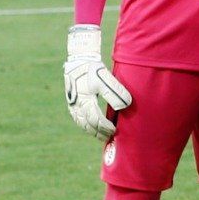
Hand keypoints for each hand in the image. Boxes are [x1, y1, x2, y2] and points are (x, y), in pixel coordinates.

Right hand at [63, 25, 132, 140]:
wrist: (78, 62)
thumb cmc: (93, 70)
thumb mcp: (106, 79)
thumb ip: (115, 93)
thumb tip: (126, 106)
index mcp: (85, 100)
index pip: (95, 120)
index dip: (105, 127)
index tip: (115, 131)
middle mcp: (76, 105)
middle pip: (88, 125)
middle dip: (99, 132)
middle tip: (110, 137)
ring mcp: (72, 105)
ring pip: (81, 123)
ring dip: (92, 131)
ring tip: (102, 136)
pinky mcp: (72, 103)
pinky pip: (78, 119)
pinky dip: (85, 126)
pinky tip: (93, 128)